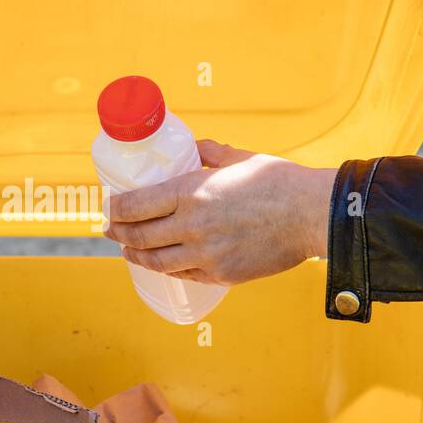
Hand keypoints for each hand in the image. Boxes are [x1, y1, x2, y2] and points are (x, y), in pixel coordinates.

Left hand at [103, 140, 335, 285]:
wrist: (313, 215)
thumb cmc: (279, 182)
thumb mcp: (240, 157)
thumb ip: (211, 154)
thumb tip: (195, 147)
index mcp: (192, 191)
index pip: (136, 204)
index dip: (116, 208)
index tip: (110, 207)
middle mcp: (192, 225)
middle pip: (138, 236)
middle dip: (118, 233)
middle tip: (110, 230)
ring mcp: (206, 254)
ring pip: (156, 262)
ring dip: (135, 257)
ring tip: (128, 252)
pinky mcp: (222, 274)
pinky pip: (184, 275)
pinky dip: (167, 270)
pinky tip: (162, 264)